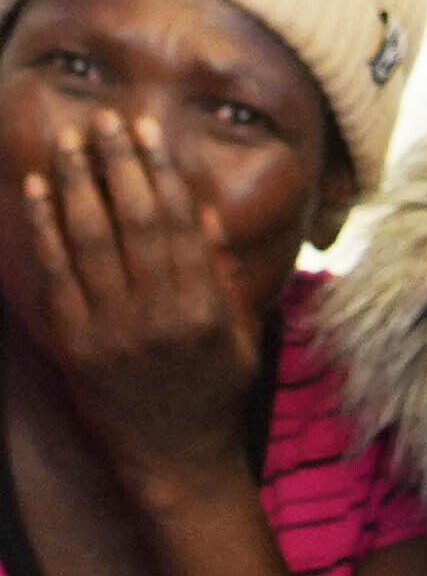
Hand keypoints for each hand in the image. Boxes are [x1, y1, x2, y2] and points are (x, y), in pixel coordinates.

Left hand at [18, 109, 279, 494]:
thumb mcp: (239, 338)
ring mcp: (116, 328)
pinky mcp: (77, 341)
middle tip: (106, 119)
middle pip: (138, 221)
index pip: (181, 223)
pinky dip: (44, 225)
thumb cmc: (211, 393)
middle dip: (120, 163)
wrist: (175, 456)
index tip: (148, 131)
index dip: (162, 171)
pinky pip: (56, 271)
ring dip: (78, 181)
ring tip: (69, 138)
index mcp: (207, 311)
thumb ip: (222, 275)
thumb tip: (204, 211)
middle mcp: (163, 316)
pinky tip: (38, 188)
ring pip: (93, 238)